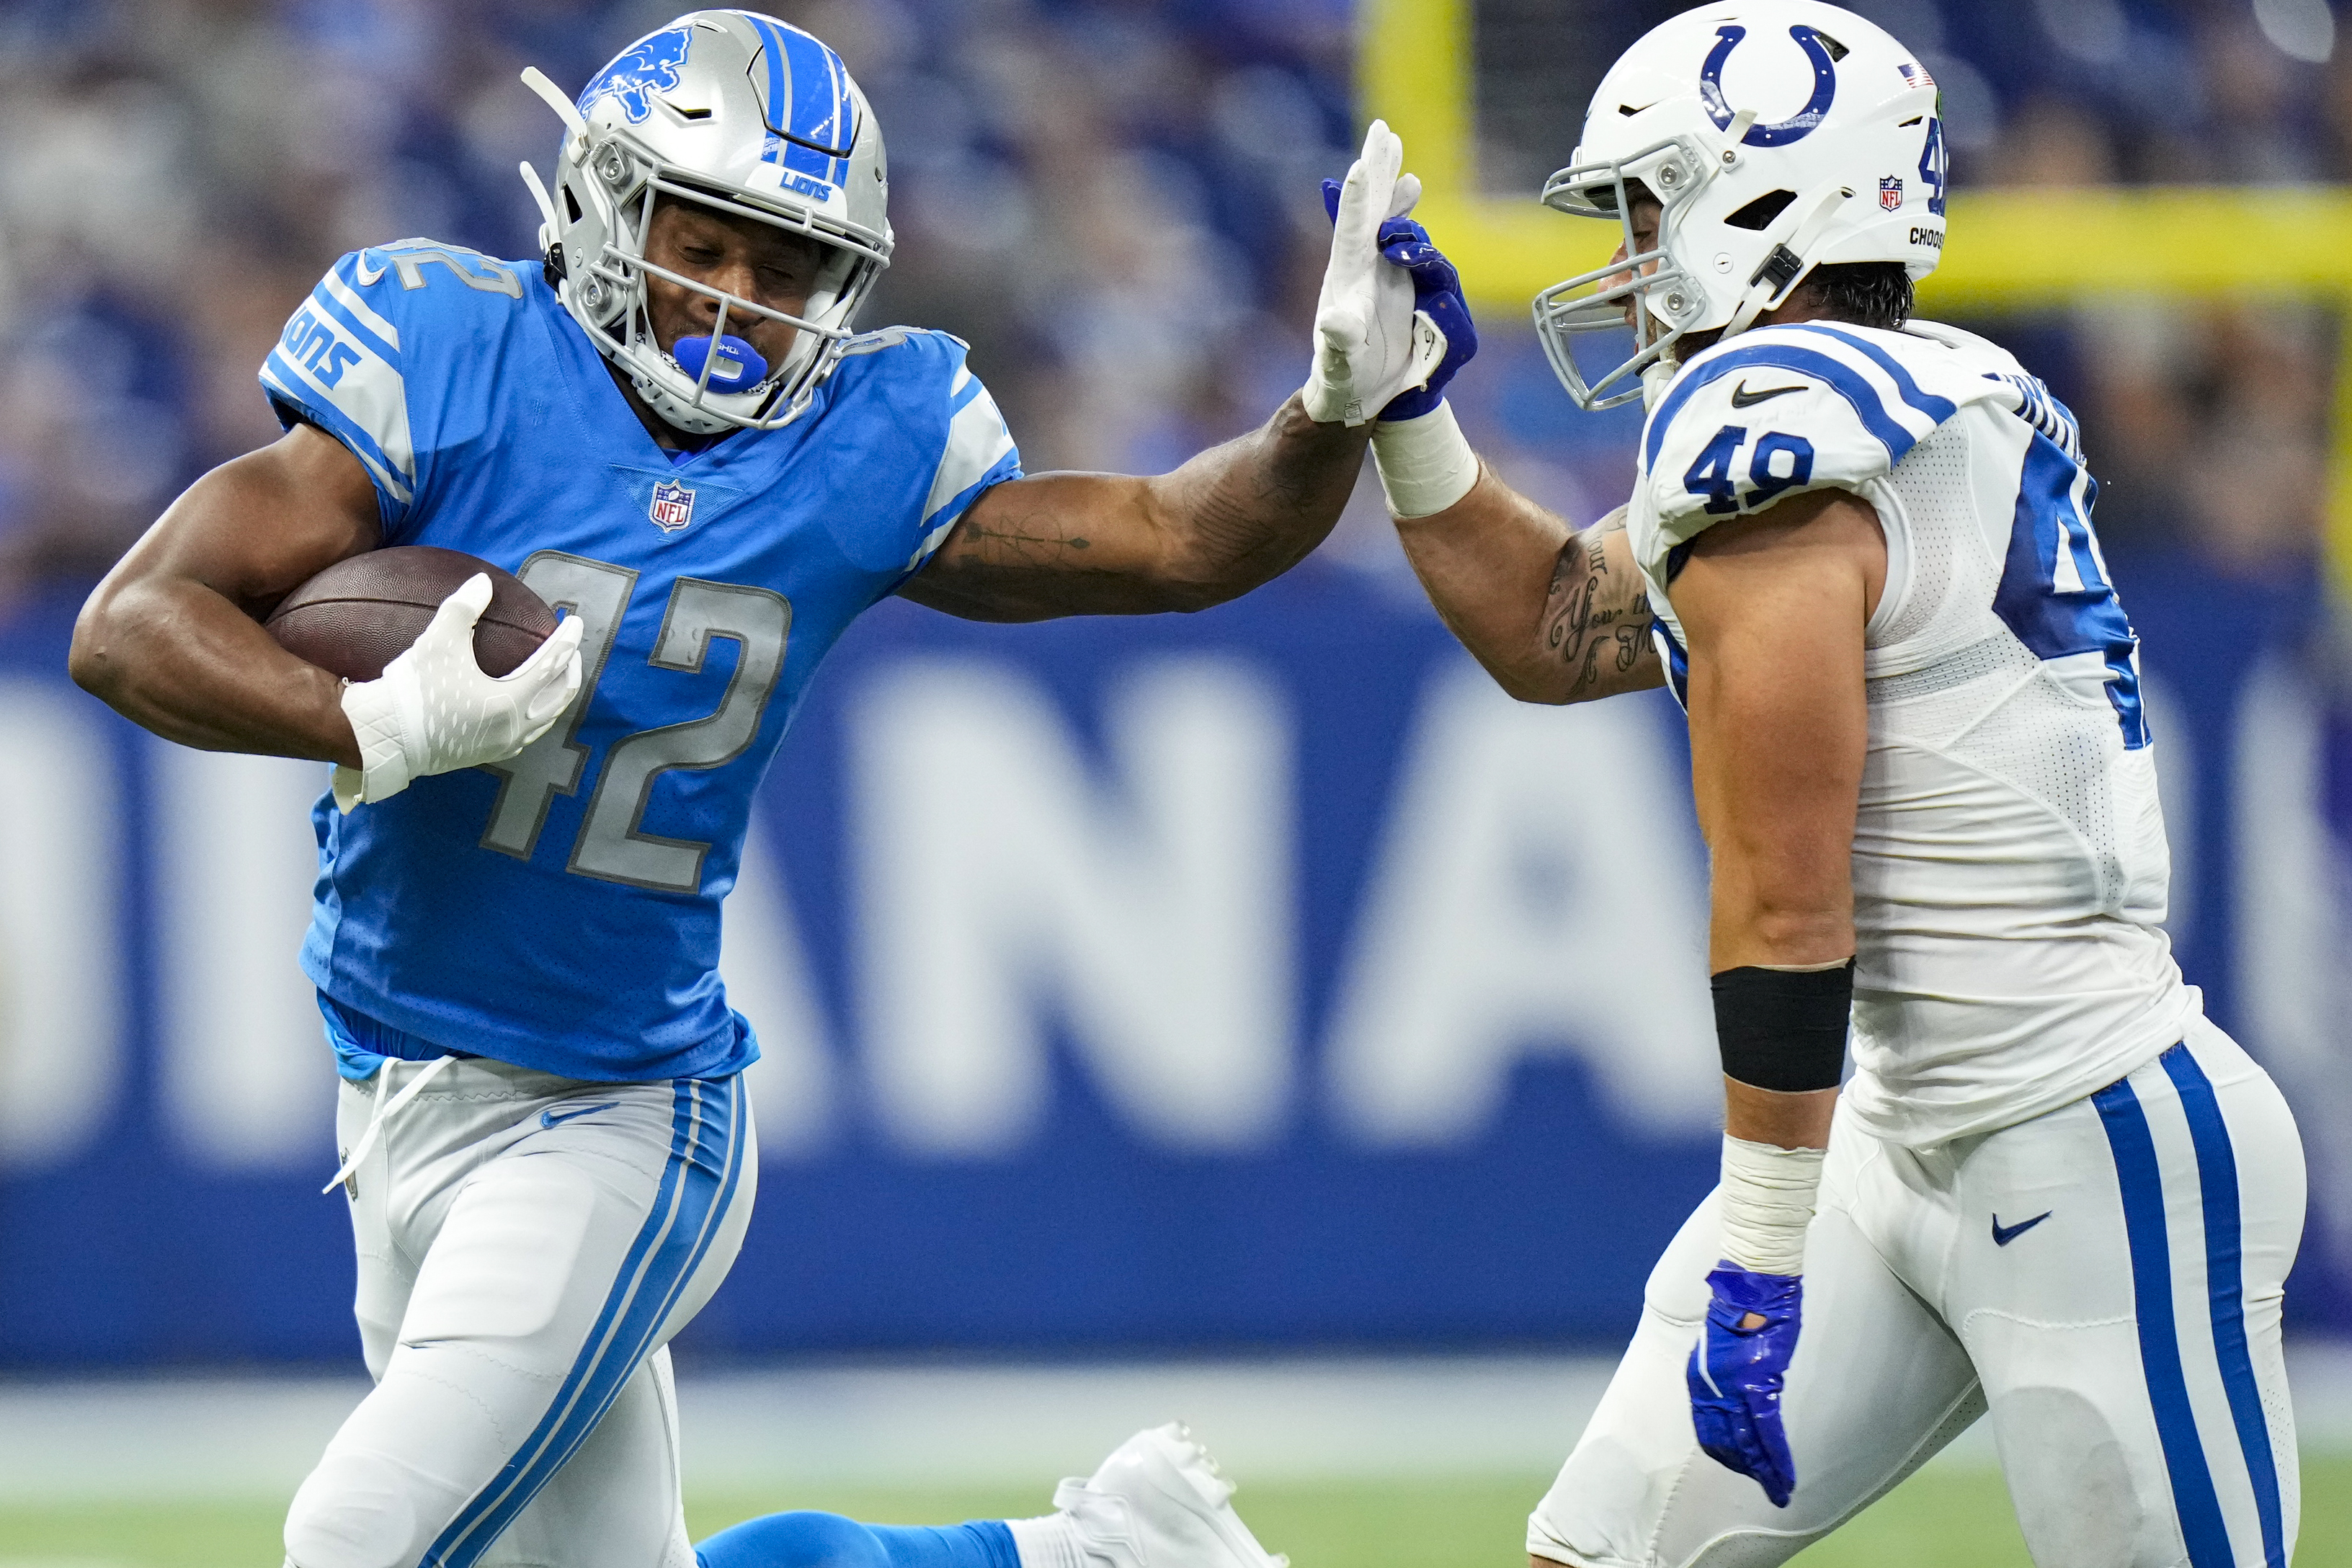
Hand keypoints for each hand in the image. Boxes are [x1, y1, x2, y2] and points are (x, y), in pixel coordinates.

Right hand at [333, 573, 584, 810]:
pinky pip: (526, 733)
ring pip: (545, 719)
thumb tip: (482, 581)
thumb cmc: (413, 690)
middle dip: (570, 670)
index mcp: (510, 702)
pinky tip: (527, 703)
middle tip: (572, 649)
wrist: (382, 735)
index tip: (574, 621)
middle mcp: (513, 729)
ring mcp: (502, 746)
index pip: (551, 666)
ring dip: (555, 694)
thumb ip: (463, 608)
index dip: (566, 640)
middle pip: (559, 697)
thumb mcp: (438, 641)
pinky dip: (536, 713)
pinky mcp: (486, 754)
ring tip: (556, 674)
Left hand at [1301, 120, 1446, 426]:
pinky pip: (1402, 239)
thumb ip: (1340, 344)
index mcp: (1347, 278)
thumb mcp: (1341, 365)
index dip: (1363, 196)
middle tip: (1383, 132)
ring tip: (1398, 159)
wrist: (1352, 395)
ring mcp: (1376, 272)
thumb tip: (1336, 322)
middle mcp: (1359, 266)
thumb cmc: (1343, 381)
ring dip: (1394, 188)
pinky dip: (1405, 213)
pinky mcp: (1390, 283)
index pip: (1355, 229)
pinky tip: (1410, 194)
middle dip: (1378, 170)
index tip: (1365, 159)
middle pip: (1370, 210)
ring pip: (1387, 219)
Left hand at [1686, 1263, 1801, 1506]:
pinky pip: (1766, 1433)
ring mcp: (1731, 1389)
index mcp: (1699, 1379)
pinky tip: (1784, 1476)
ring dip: (1764, 1472)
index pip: (1709, 1430)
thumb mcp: (1724, 1346)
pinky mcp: (1757, 1384)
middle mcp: (1709, 1389)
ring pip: (1747, 1444)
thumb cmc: (1744, 1307)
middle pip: (1726, 1442)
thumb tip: (1739, 1395)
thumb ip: (1727, 1375)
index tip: (1743, 1469)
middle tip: (1767, 1488)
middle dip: (1747, 1468)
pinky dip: (1776, 1459)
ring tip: (1780, 1492)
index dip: (1727, 1453)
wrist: (1753, 1284)